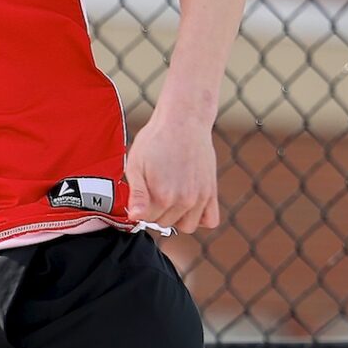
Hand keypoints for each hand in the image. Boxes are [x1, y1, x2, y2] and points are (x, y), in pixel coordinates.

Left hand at [122, 110, 220, 233]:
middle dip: (156, 211)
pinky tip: (188, 204)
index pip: (146, 220)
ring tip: (170, 197)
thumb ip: (136, 195)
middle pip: (165, 224)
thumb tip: (136, 218)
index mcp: (162, 197)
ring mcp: (200, 197)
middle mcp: (184, 201)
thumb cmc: (155, 140)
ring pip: (186, 226)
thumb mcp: (136, 165)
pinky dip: (200, 217)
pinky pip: (210, 220)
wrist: (183, 121)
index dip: (140, 207)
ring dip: (176, 217)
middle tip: (154, 189)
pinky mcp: (212, 191)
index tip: (140, 193)